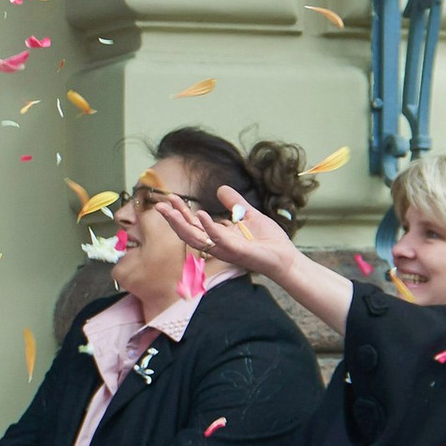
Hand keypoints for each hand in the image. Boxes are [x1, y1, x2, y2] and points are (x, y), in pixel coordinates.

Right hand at [156, 187, 283, 274]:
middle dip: (173, 219)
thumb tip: (220, 188)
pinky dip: (208, 227)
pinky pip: (218, 239)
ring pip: (196, 238)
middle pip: (188, 232)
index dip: (180, 212)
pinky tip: (200, 214)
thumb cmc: (268, 240)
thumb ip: (234, 203)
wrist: (286, 256)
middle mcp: (217, 244)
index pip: (193, 224)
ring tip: (170, 210)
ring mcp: (225, 249)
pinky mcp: (236, 251)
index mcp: (218, 236)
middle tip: (160, 205)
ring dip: (181, 224)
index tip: (170, 198)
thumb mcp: (248, 215)